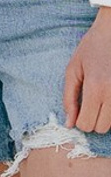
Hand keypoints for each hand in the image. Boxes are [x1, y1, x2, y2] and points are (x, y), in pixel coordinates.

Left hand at [64, 11, 110, 132]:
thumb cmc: (91, 48)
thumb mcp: (73, 70)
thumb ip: (69, 98)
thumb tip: (69, 123)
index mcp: (96, 88)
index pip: (86, 124)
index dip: (80, 120)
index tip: (79, 110)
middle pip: (101, 128)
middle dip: (92, 120)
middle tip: (90, 104)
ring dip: (104, 117)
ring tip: (100, 98)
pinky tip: (108, 97)